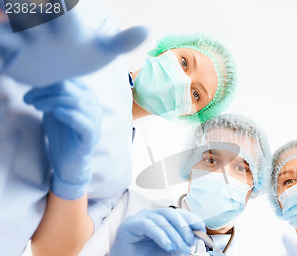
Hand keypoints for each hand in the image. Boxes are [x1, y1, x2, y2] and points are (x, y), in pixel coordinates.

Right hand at [0, 7, 146, 85]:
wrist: (56, 73)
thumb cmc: (80, 56)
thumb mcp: (102, 51)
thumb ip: (121, 41)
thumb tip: (147, 28)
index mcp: (64, 22)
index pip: (62, 8)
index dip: (60, 5)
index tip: (63, 3)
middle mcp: (40, 25)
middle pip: (29, 9)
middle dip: (30, 8)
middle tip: (31, 11)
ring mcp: (21, 40)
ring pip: (10, 28)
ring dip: (12, 32)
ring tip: (15, 38)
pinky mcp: (9, 56)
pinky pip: (2, 49)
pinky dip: (5, 53)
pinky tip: (9, 63)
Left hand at [24, 79, 101, 199]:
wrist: (68, 159)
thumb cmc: (62, 132)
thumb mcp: (54, 107)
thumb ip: (51, 93)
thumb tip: (36, 78)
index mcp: (86, 94)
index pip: (68, 78)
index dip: (46, 81)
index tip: (30, 93)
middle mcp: (93, 104)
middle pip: (69, 88)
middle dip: (44, 91)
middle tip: (28, 99)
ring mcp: (95, 120)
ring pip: (76, 102)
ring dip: (51, 101)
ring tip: (37, 107)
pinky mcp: (92, 136)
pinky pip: (83, 122)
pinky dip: (69, 115)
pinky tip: (55, 114)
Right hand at [102, 208, 203, 255]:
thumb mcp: (172, 251)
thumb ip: (183, 241)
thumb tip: (198, 233)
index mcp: (160, 219)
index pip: (179, 213)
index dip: (192, 219)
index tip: (202, 229)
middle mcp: (150, 215)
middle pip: (172, 214)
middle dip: (185, 229)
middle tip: (190, 244)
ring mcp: (139, 218)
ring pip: (162, 220)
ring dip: (175, 235)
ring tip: (182, 250)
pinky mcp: (130, 225)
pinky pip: (149, 226)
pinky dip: (162, 236)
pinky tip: (169, 246)